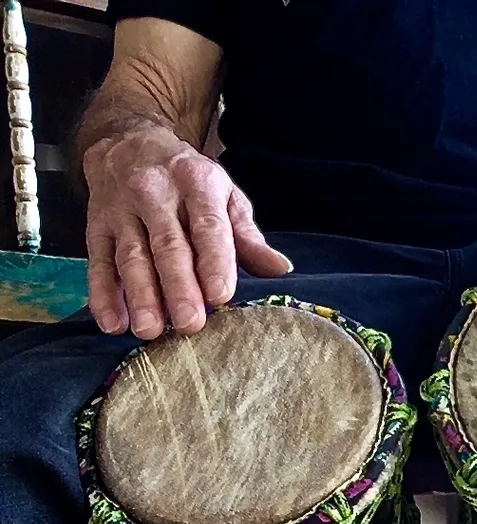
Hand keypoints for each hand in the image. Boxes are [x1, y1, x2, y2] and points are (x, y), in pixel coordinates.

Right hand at [82, 126, 292, 338]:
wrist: (128, 141)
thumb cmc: (188, 179)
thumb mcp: (225, 196)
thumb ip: (248, 236)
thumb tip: (280, 269)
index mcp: (197, 183)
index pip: (208, 225)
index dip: (215, 261)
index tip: (221, 295)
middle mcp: (156, 193)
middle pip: (168, 245)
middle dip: (178, 286)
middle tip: (189, 324)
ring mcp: (121, 208)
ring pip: (131, 255)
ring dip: (140, 295)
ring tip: (150, 330)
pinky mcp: (95, 223)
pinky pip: (98, 260)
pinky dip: (102, 293)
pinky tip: (113, 323)